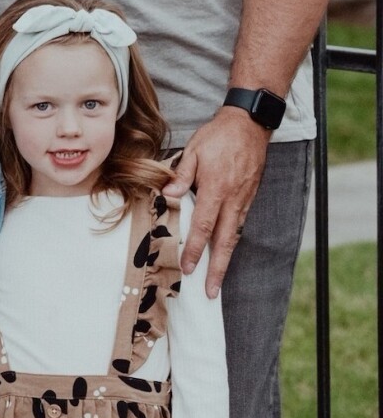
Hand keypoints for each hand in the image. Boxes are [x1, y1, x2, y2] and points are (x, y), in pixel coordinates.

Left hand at [163, 108, 270, 297]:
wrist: (250, 125)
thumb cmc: (219, 135)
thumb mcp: (195, 150)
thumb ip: (182, 174)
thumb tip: (168, 195)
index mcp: (216, 189)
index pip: (204, 226)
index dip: (195, 249)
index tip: (187, 268)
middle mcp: (233, 200)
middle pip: (224, 242)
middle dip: (217, 269)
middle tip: (211, 292)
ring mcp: (244, 200)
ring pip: (234, 236)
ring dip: (226, 259)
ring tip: (218, 279)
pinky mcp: (250, 197)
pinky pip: (240, 224)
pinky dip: (233, 241)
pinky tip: (226, 249)